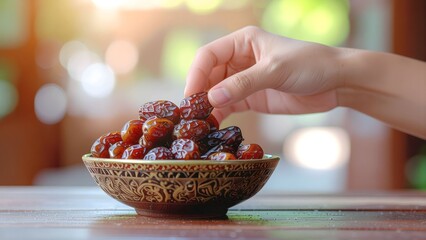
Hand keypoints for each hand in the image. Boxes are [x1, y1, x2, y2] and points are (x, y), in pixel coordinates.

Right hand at [185, 26, 345, 121]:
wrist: (336, 83)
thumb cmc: (310, 65)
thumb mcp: (276, 70)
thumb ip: (244, 83)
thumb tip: (212, 98)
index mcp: (243, 42)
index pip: (208, 55)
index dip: (196, 74)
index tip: (191, 96)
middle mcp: (240, 60)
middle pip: (209, 75)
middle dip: (200, 93)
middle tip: (192, 115)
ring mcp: (245, 80)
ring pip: (217, 92)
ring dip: (208, 106)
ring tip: (200, 124)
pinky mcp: (252, 98)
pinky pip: (229, 105)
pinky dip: (220, 115)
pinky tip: (214, 126)